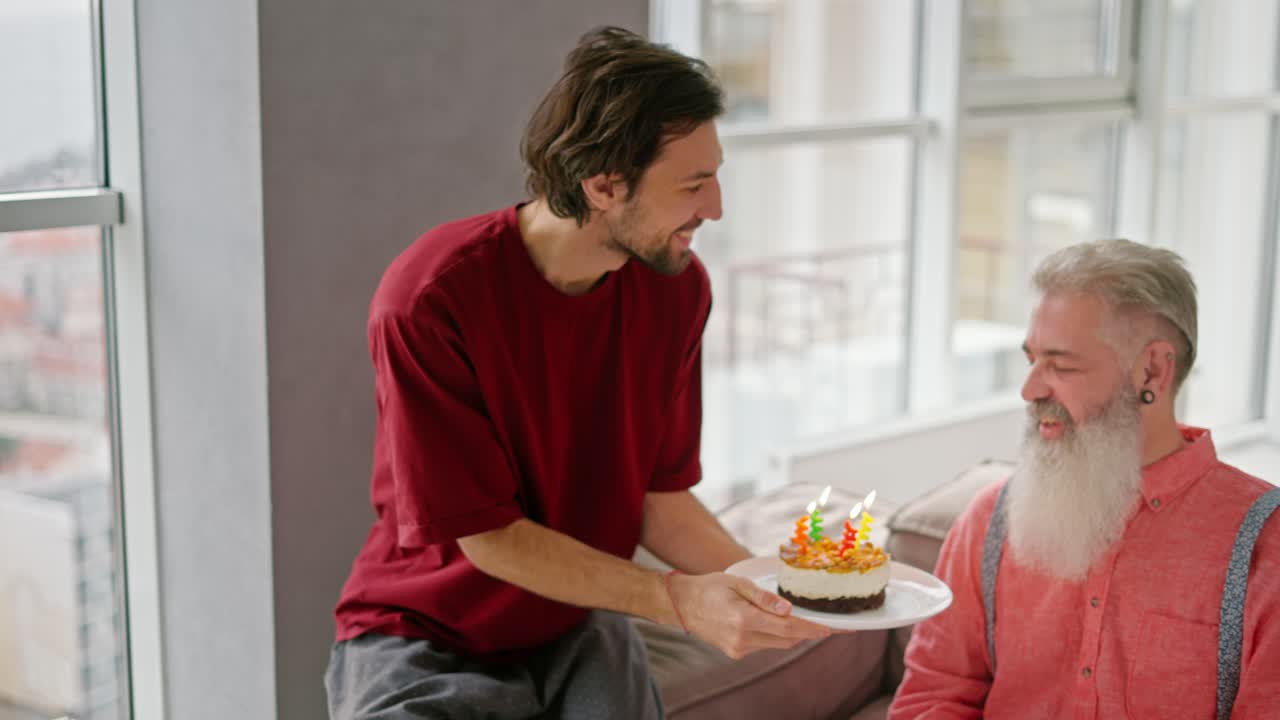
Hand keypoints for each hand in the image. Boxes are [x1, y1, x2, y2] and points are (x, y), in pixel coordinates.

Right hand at [667, 572, 833, 658]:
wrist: (682, 605)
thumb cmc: (710, 588)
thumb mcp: (737, 584)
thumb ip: (764, 598)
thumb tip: (789, 609)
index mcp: (744, 619)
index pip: (787, 627)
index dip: (811, 629)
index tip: (830, 629)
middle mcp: (743, 638)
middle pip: (786, 639)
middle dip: (806, 632)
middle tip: (822, 623)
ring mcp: (738, 649)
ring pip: (776, 644)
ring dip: (790, 633)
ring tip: (799, 620)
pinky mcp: (735, 653)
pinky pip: (764, 645)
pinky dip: (773, 635)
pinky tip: (772, 622)